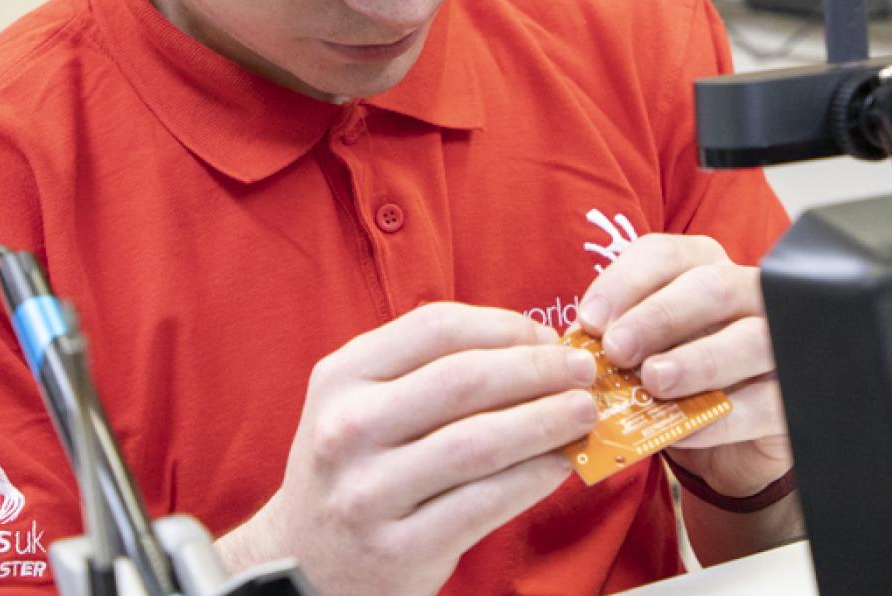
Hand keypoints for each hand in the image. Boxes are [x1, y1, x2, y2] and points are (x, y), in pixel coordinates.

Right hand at [215, 303, 599, 595]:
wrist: (306, 564)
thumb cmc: (356, 471)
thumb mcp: (364, 405)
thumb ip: (431, 372)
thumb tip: (536, 348)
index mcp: (341, 378)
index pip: (435, 328)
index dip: (505, 327)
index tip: (548, 336)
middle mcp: (347, 429)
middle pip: (464, 380)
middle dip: (538, 370)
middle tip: (584, 371)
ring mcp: (368, 493)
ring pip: (479, 442)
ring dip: (547, 422)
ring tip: (585, 413)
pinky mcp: (398, 548)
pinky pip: (485, 503)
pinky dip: (534, 478)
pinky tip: (561, 465)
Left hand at [575, 235, 790, 499]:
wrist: (732, 448)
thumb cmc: (681, 384)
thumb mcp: (646, 356)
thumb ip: (619, 342)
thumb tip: (581, 344)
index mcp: (705, 270)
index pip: (665, 256)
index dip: (624, 283)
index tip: (589, 321)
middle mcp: (749, 296)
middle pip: (712, 287)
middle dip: (659, 316)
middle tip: (617, 348)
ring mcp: (781, 345)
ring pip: (750, 339)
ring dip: (697, 360)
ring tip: (654, 382)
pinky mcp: (795, 398)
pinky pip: (765, 403)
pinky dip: (722, 419)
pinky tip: (684, 430)